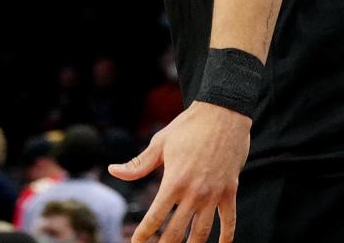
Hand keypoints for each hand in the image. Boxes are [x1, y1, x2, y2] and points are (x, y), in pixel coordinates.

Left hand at [108, 100, 250, 242]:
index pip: (155, 216)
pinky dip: (226, 237)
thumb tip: (113, 171)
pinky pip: (229, 221)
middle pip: (177, 231)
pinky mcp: (230, 191)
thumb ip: (138, 164)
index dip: (144, 234)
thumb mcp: (160, 143)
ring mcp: (214, 194)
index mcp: (173, 180)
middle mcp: (194, 192)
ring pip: (202, 232)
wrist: (222, 113)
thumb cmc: (188, 126)